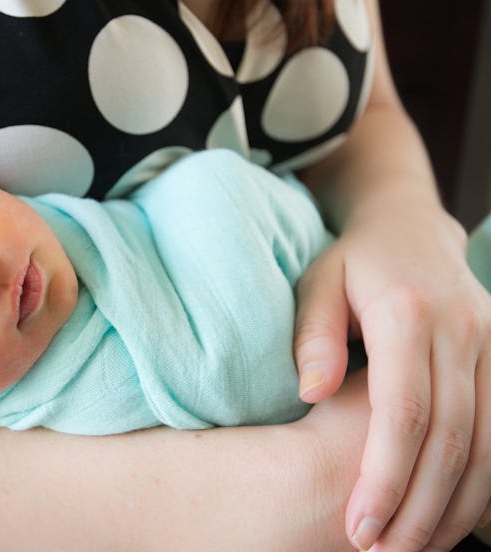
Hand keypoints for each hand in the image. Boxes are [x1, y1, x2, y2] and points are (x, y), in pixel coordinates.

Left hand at [293, 201, 490, 550]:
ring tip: (415, 548)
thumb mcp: (315, 284)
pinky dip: (486, 481)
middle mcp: (463, 330)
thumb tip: (311, 393)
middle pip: (452, 438)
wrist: (409, 229)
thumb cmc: (350, 264)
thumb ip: (312, 335)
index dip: (384, 476)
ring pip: (490, 443)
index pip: (404, 412)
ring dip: (457, 506)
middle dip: (419, 507)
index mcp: (408, 313)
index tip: (359, 525)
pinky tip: (456, 515)